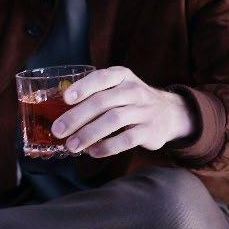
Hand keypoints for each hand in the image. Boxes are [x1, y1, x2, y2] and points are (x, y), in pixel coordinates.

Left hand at [51, 66, 195, 157]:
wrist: (169, 113)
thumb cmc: (131, 101)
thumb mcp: (118, 88)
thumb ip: (94, 94)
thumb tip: (58, 110)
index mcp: (122, 76)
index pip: (101, 78)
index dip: (83, 87)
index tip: (66, 99)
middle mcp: (134, 91)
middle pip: (103, 102)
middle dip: (77, 117)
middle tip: (58, 130)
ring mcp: (143, 111)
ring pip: (113, 120)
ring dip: (89, 134)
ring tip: (71, 146)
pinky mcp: (149, 131)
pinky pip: (126, 139)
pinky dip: (107, 146)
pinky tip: (92, 152)